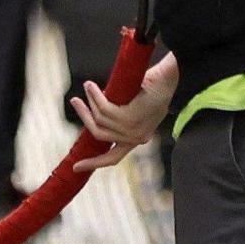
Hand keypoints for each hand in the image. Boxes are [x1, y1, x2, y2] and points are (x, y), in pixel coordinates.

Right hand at [72, 52, 178, 168]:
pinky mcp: (129, 119)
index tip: (76, 166)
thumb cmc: (156, 88)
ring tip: (87, 85)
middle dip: (84, 118)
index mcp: (138, 138)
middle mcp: (136, 138)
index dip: (94, 163)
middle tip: (74, 101)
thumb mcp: (139, 108)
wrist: (170, 77)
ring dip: (90, 101)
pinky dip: (94, 96)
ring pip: (99, 119)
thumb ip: (122, 117)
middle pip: (99, 135)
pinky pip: (103, 109)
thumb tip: (98, 116)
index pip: (113, 158)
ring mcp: (132, 130)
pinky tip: (91, 86)